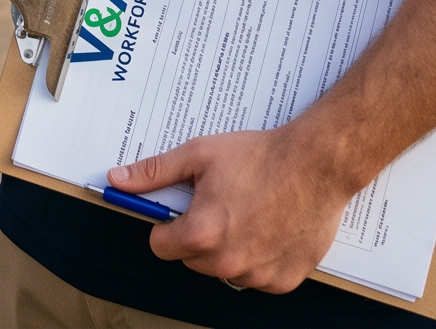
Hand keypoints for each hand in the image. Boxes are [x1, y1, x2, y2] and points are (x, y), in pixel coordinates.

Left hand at [107, 127, 351, 292]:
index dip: (166, 224)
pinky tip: (269, 229)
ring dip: (227, 249)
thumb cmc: (259, 156)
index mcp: (200, 234)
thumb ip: (154, 172)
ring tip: (247, 213)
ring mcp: (258, 275)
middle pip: (191, 259)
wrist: (317, 164)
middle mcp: (227, 263)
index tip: (182, 208)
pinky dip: (258, 259)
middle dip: (197, 235)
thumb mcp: (198, 154)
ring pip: (223, 270)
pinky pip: (257, 277)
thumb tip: (118, 180)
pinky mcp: (284, 280)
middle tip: (220, 203)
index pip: (160, 245)